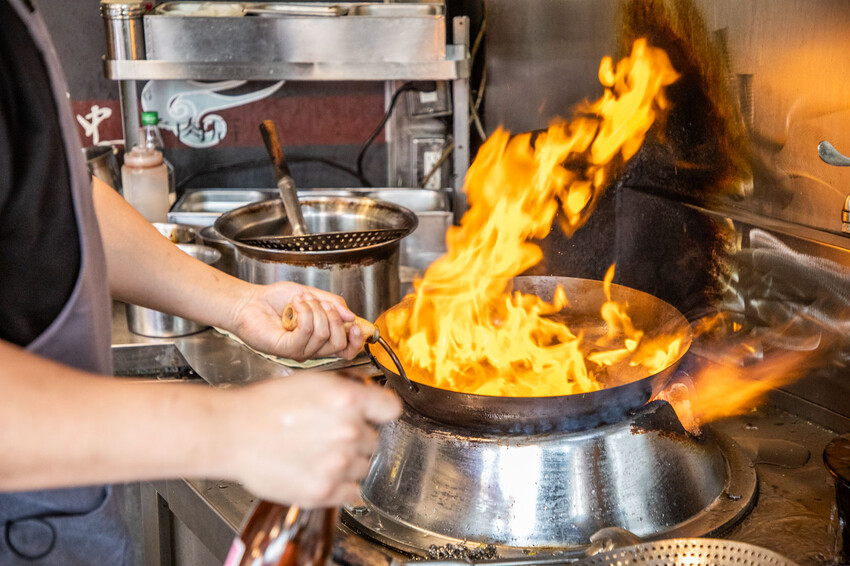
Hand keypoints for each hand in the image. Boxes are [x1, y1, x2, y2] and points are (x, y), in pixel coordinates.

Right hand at [220, 372, 401, 506]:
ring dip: (349, 462)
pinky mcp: (324, 491)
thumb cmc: (266, 405)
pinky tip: (321, 472)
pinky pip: (353, 493)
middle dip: (357, 437)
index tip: (375, 416)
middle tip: (328, 434)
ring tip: (318, 453)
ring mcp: (337, 464)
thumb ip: (348, 392)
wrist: (232, 432)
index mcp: (347, 400)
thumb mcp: (313, 382)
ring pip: (364, 466)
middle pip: (374, 440)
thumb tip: (371, 402)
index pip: (391, 409)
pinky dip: (342, 486)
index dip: (380, 412)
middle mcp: (347, 432)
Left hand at [228, 282, 365, 360]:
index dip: (356, 340)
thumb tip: (352, 316)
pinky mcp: (286, 349)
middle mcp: (312, 348)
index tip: (356, 325)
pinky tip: (295, 305)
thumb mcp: (312, 295)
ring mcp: (299, 350)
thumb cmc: (276, 300)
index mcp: (321, 338)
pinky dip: (305, 313)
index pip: (347, 349)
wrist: (250, 301)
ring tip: (301, 300)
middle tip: (321, 303)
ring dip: (315, 310)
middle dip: (334, 318)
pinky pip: (306, 332)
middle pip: (339, 343)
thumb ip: (334, 304)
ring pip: (323, 335)